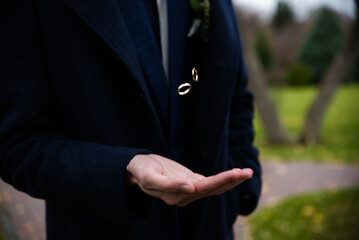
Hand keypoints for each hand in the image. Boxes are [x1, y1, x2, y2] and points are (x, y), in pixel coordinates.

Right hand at [126, 154, 252, 206]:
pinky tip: (236, 174)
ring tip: (247, 172)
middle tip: (246, 172)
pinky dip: (224, 178)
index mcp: (175, 195)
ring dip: (231, 180)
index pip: (200, 189)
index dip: (216, 182)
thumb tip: (190, 187)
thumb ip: (168, 184)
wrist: (138, 169)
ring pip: (214, 186)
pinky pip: (211, 182)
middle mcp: (184, 196)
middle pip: (211, 189)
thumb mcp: (149, 176)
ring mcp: (189, 190)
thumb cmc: (141, 170)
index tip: (233, 174)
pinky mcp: (191, 182)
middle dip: (229, 180)